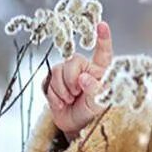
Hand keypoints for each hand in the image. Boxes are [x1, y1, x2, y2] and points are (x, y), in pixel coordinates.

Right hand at [43, 20, 113, 141]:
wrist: (76, 126)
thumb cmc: (93, 113)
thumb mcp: (99, 104)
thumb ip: (94, 90)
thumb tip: (83, 78)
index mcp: (100, 70)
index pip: (103, 52)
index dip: (103, 38)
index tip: (102, 25)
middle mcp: (84, 68)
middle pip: (72, 61)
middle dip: (71, 79)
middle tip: (76, 94)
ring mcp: (68, 74)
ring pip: (57, 71)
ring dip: (62, 90)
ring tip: (70, 101)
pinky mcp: (54, 81)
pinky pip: (48, 81)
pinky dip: (54, 96)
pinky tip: (62, 104)